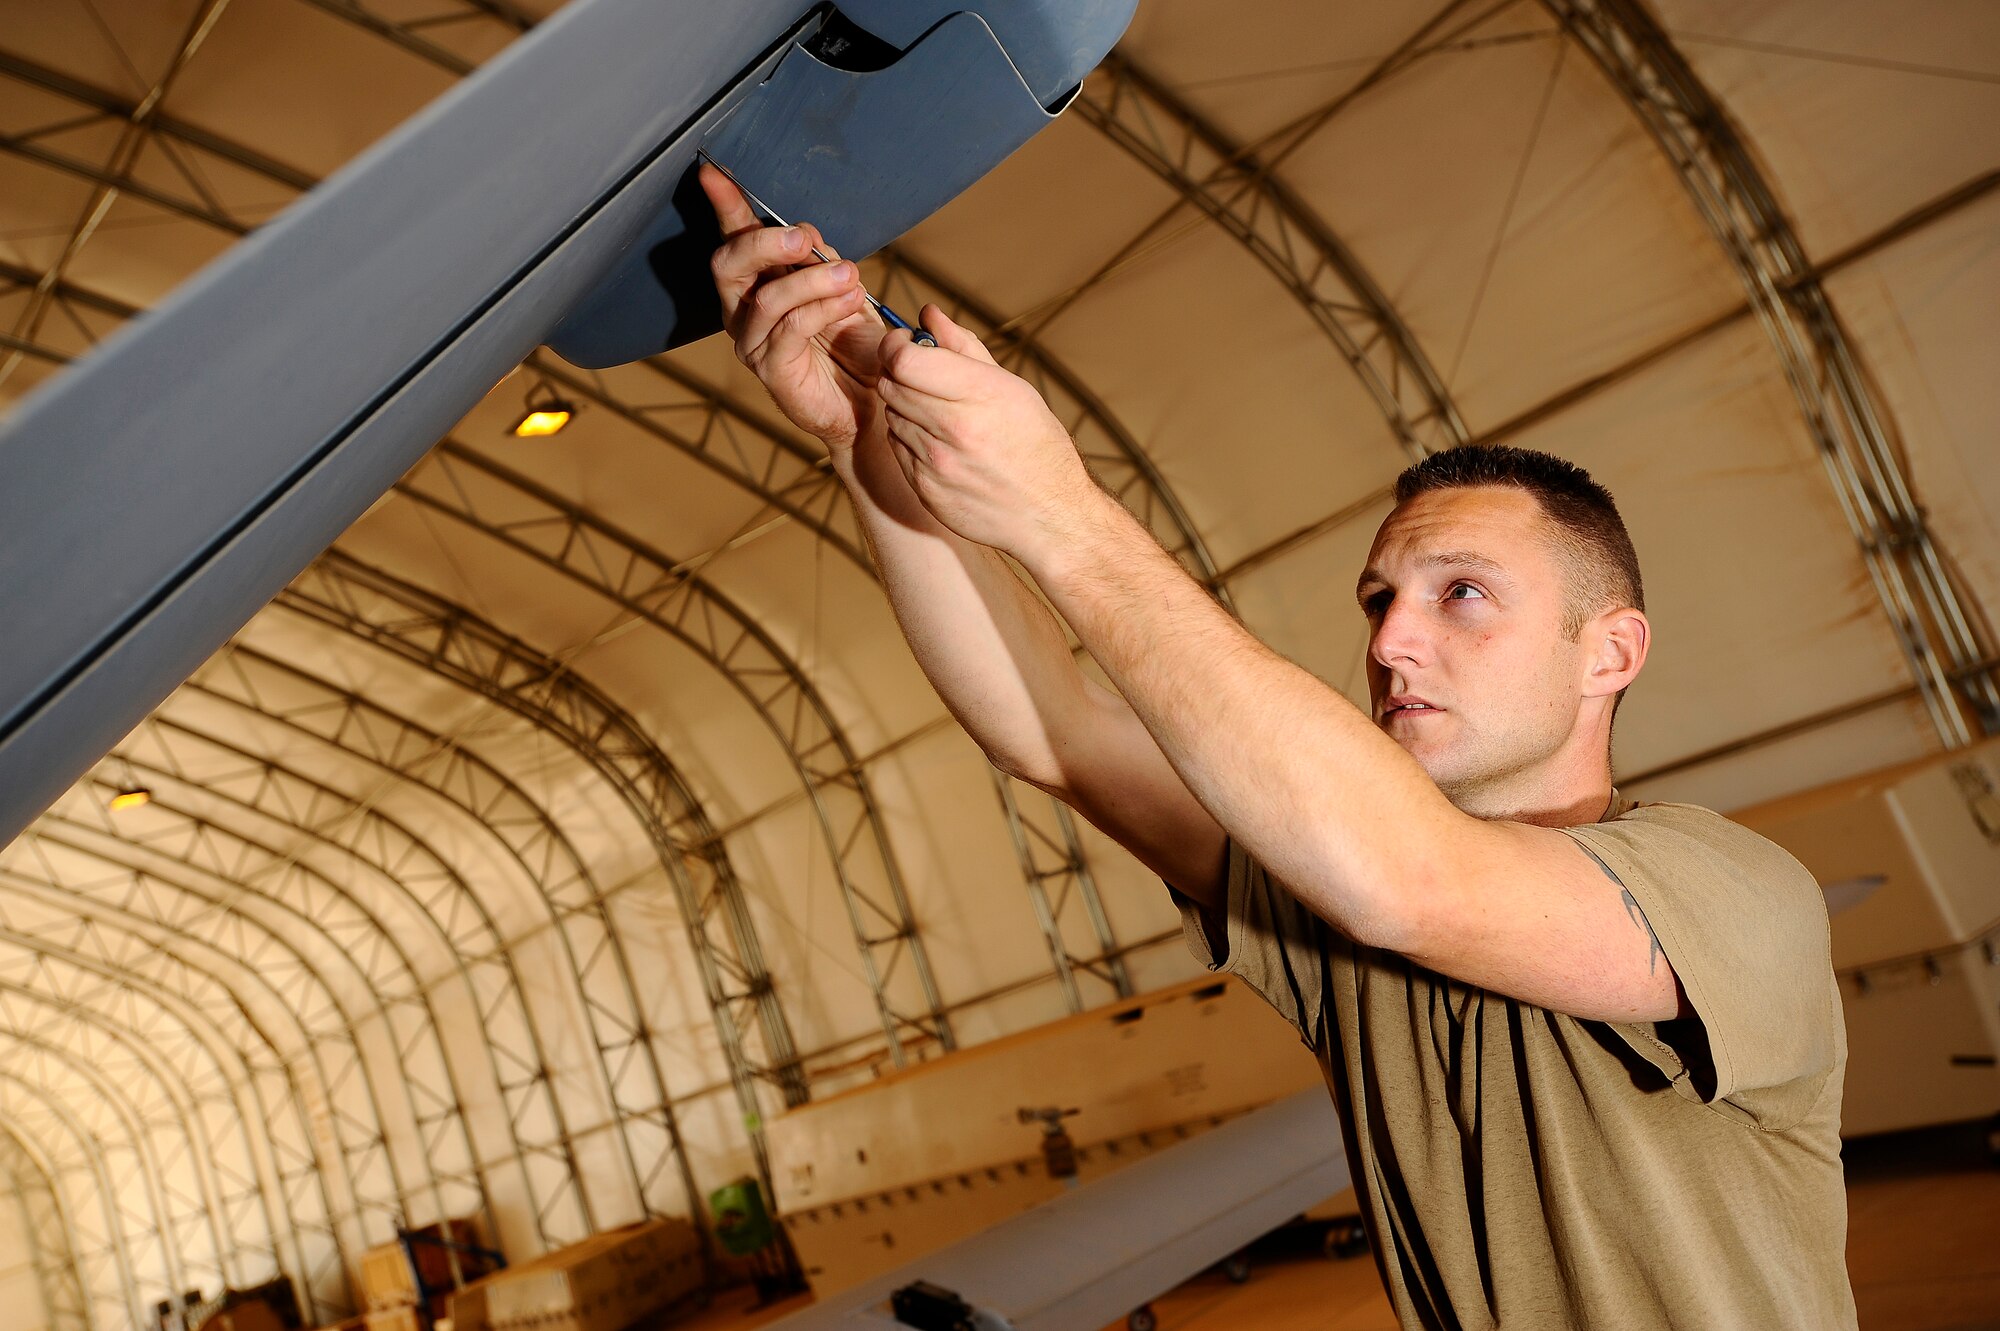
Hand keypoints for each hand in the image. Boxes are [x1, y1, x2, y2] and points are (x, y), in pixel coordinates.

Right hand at [700, 163, 882, 452]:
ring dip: (812, 279)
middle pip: (730, 265)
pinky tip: (849, 300)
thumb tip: (805, 234)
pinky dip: (822, 308)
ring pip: (768, 298)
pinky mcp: (772, 371)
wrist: (875, 399)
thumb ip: (818, 260)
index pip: (734, 239)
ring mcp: (754, 343)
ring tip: (849, 275)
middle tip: (805, 239)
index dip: (725, 206)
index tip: (714, 173)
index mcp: (757, 284)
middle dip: (766, 243)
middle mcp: (744, 312)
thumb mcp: (840, 288)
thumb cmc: (855, 344)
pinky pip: (791, 329)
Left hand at [875, 307, 1108, 558]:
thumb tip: (929, 314)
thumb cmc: (1037, 446)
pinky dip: (910, 438)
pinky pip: (897, 448)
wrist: (1050, 516)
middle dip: (898, 371)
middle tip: (920, 374)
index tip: (906, 343)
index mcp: (980, 395)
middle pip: (891, 383)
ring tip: (939, 413)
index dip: (896, 345)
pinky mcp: (925, 488)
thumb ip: (964, 347)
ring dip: (905, 406)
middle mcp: (954, 429)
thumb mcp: (1012, 388)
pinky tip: (939, 443)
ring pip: (892, 415)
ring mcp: (936, 463)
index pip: (904, 359)